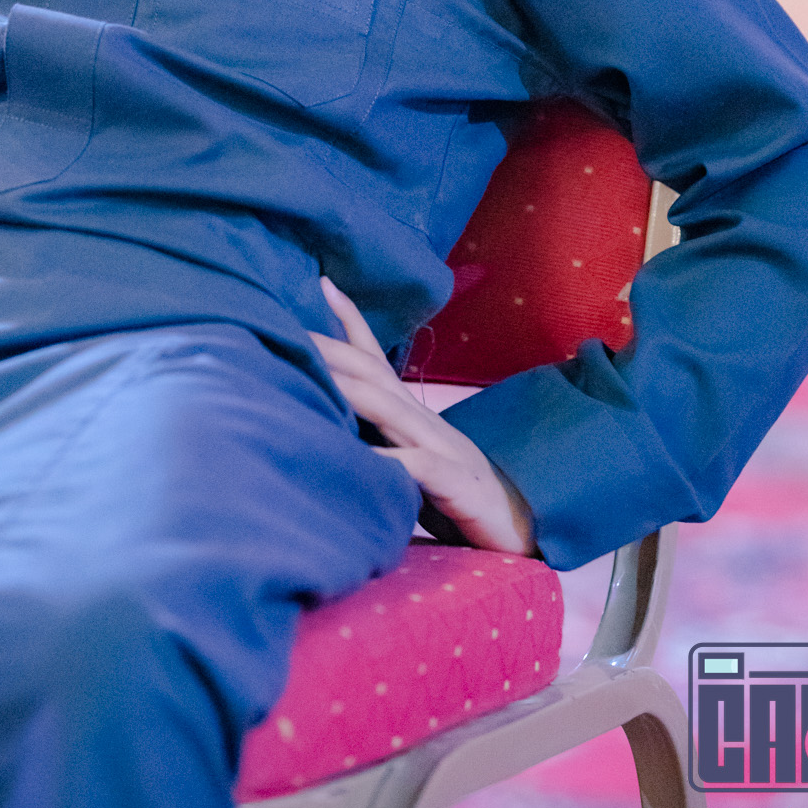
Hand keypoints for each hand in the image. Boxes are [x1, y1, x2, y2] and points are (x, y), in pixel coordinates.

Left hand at [311, 277, 535, 554]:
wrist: (518, 524)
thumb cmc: (454, 494)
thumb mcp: (409, 457)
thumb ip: (377, 437)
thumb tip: (326, 422)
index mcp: (409, 414)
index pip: (376, 357)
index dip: (349, 320)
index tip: (321, 282)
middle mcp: (422, 420)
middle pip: (373, 373)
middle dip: (331, 348)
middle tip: (288, 329)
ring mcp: (441, 447)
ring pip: (389, 409)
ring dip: (349, 390)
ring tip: (312, 375)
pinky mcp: (456, 483)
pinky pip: (418, 466)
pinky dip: (388, 460)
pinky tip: (361, 460)